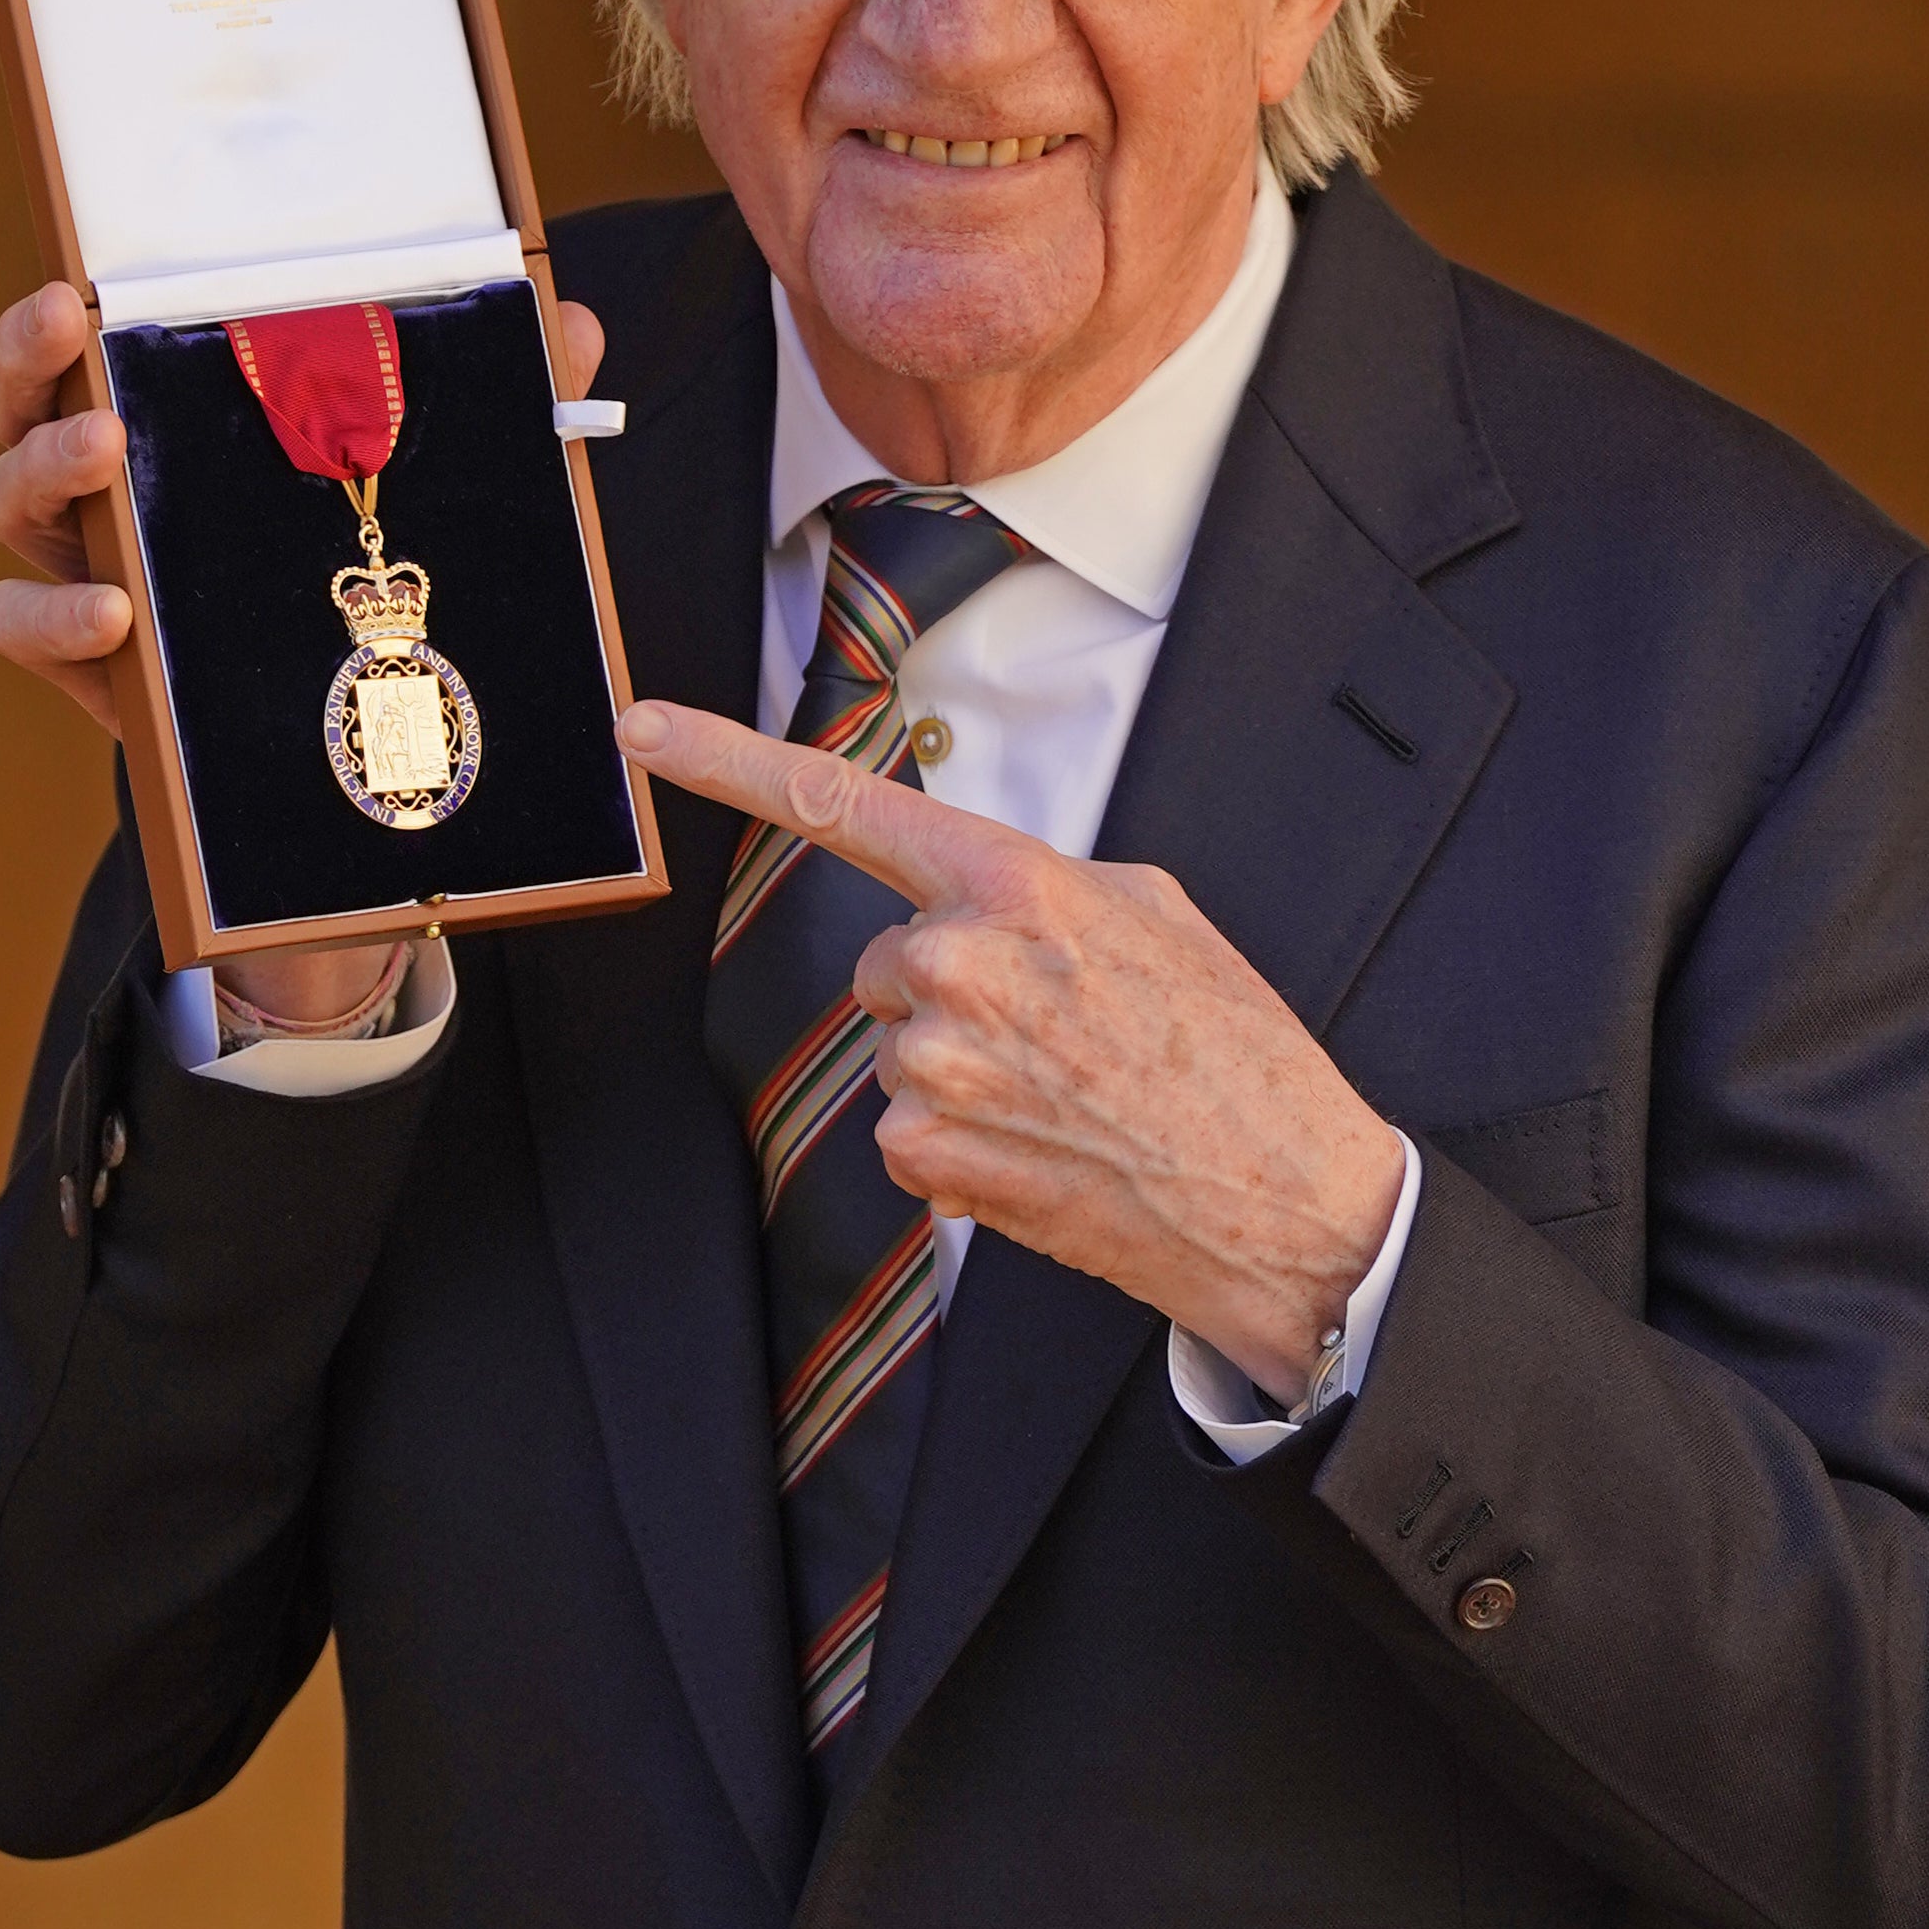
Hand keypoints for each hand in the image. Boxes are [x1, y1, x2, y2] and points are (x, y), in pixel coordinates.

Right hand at [0, 279, 605, 1024]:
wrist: (343, 742)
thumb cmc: (362, 578)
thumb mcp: (436, 488)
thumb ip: (504, 407)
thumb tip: (573, 323)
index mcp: (168, 428)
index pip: (84, 349)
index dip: (60, 317)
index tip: (80, 287)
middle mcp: (105, 489)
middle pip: (18, 408)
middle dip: (32, 364)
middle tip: (74, 334)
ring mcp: (85, 569)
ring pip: (8, 506)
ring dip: (45, 469)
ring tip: (104, 449)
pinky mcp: (87, 662)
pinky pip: (19, 623)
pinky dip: (51, 613)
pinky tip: (114, 612)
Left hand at [616, 703, 1405, 1402]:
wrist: (1287, 1199)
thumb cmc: (1236, 1057)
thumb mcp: (1159, 918)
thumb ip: (1047, 891)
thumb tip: (983, 906)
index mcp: (1019, 886)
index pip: (847, 808)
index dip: (728, 761)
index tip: (642, 729)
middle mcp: (961, 963)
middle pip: (888, 964)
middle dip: (952, 997)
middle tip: (1062, 1039)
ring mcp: (936, 1064)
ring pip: (896, 1052)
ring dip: (961, 1078)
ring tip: (1070, 1100)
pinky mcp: (926, 1154)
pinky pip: (904, 1135)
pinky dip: (960, 1151)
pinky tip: (1045, 1153)